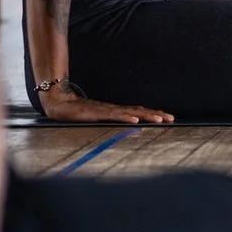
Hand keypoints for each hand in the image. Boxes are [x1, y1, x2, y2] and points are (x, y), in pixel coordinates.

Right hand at [37, 84, 172, 124]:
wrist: (60, 104)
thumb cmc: (77, 113)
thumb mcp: (97, 119)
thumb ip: (108, 121)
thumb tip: (123, 126)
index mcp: (114, 111)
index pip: (138, 111)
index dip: (153, 114)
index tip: (167, 117)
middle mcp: (113, 109)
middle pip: (139, 110)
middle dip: (156, 114)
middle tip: (171, 118)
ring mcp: (106, 110)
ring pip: (130, 112)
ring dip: (146, 115)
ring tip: (160, 119)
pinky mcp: (96, 113)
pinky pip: (114, 115)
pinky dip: (126, 117)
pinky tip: (135, 120)